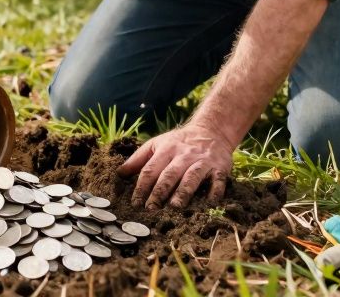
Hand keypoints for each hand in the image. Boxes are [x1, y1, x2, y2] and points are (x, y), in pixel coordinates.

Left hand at [118, 123, 234, 209]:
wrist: (212, 131)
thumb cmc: (180, 142)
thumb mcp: (157, 144)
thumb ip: (139, 159)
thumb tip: (119, 173)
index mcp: (166, 149)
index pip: (151, 169)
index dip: (142, 187)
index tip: (135, 203)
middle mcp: (183, 155)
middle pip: (169, 174)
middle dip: (159, 192)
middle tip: (151, 209)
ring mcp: (202, 162)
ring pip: (191, 178)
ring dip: (183, 192)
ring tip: (174, 207)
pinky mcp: (219, 168)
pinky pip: (217, 181)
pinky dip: (214, 192)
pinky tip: (209, 204)